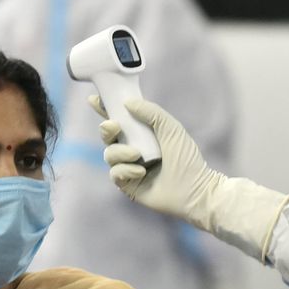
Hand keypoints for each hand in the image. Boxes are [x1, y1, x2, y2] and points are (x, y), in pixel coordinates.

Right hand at [91, 96, 288, 260]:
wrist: (193, 189)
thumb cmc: (186, 158)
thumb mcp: (171, 129)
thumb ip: (152, 113)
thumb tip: (128, 103)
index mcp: (142, 134)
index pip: (120, 119)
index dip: (105, 109)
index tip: (94, 99)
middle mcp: (132, 149)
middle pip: (108, 135)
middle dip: (106, 129)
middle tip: (114, 126)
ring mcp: (129, 167)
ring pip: (109, 154)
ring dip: (120, 152)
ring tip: (137, 155)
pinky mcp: (127, 184)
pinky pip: (114, 173)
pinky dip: (125, 170)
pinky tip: (141, 171)